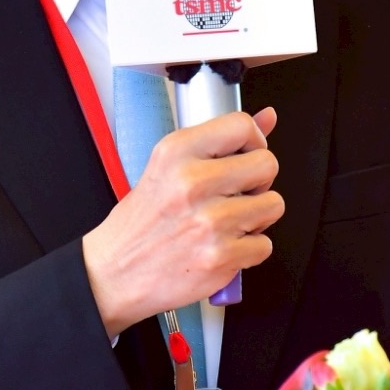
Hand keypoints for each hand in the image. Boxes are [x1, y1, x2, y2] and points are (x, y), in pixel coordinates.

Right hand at [81, 106, 282, 338]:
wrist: (115, 271)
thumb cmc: (141, 222)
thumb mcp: (169, 167)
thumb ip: (220, 141)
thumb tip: (266, 117)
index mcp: (176, 152)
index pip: (241, 126)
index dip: (254, 141)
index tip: (246, 154)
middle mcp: (192, 183)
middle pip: (266, 165)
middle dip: (258, 181)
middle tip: (235, 193)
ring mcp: (209, 222)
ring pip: (273, 205)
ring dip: (256, 216)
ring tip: (227, 221)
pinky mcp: (220, 256)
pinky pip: (264, 244)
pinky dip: (249, 249)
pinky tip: (223, 245)